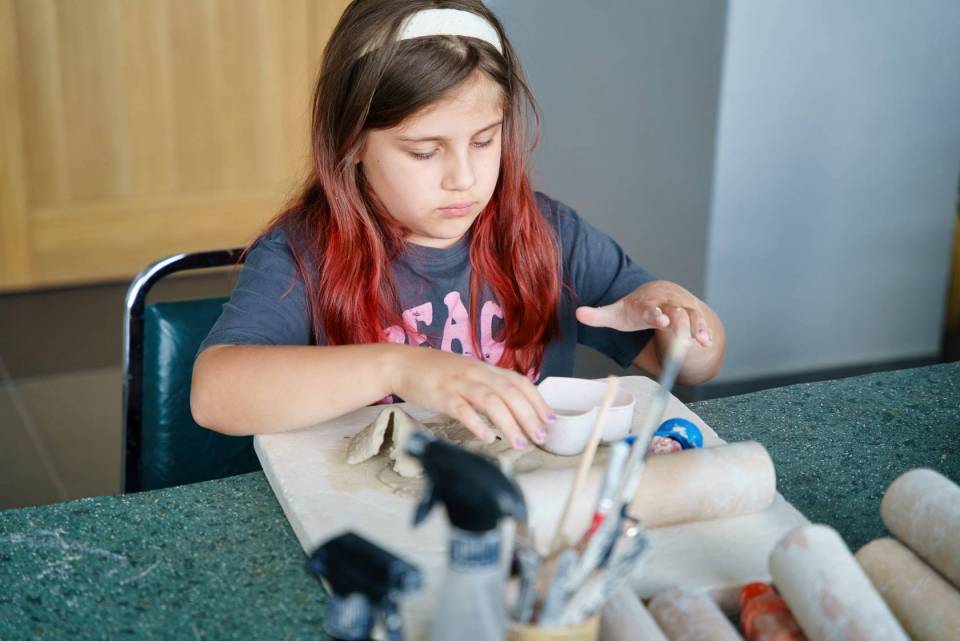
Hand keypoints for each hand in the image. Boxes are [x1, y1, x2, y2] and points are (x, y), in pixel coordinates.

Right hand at [386, 346, 554, 449]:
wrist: (403, 363)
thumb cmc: (436, 371)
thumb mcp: (468, 372)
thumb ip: (489, 385)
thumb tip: (513, 405)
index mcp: (486, 369)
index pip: (520, 382)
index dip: (538, 401)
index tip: (550, 420)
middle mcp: (477, 373)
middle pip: (510, 393)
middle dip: (529, 416)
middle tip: (539, 437)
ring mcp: (459, 383)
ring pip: (491, 402)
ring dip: (509, 424)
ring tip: (519, 443)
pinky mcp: (441, 395)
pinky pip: (463, 410)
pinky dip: (478, 424)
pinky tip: (488, 437)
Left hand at [575, 280, 714, 347]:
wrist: (659, 293)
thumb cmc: (634, 309)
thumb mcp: (616, 313)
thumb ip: (598, 315)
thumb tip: (577, 313)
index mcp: (646, 304)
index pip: (650, 308)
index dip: (655, 313)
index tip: (659, 319)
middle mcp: (666, 304)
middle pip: (675, 312)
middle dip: (680, 323)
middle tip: (684, 337)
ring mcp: (681, 308)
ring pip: (691, 316)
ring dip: (697, 327)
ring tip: (702, 340)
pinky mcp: (692, 315)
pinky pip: (701, 321)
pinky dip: (705, 331)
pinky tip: (708, 341)